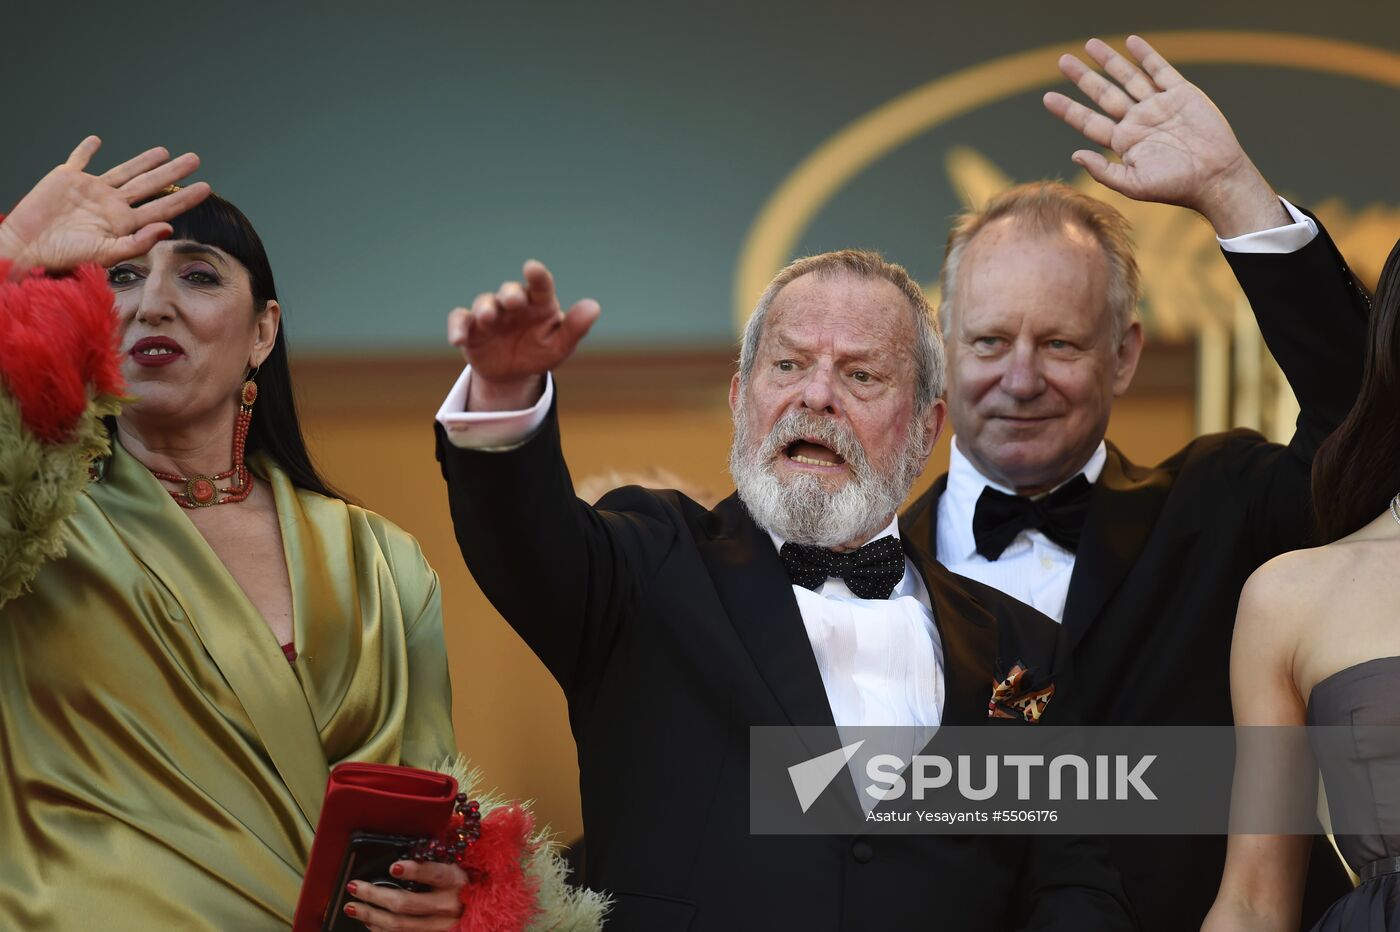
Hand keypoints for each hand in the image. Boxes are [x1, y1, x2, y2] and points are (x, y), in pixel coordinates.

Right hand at [0, 136, 210, 279]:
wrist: (27, 249)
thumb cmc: (65, 258)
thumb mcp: (107, 254)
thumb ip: (139, 243)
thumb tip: (169, 228)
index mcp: (125, 223)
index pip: (162, 208)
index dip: (185, 197)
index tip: (207, 187)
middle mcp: (112, 205)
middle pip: (150, 184)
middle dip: (173, 172)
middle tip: (195, 159)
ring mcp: (90, 191)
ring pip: (124, 171)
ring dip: (143, 160)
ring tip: (164, 151)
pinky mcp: (66, 179)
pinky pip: (79, 160)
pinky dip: (86, 150)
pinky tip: (96, 141)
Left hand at [343, 860, 466, 931]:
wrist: (480, 910)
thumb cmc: (461, 884)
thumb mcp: (454, 868)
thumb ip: (431, 863)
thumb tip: (397, 860)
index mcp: (455, 880)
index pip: (435, 873)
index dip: (414, 871)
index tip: (393, 867)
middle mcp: (448, 905)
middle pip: (406, 903)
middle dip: (375, 895)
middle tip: (355, 886)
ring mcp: (439, 926)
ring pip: (399, 924)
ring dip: (371, 915)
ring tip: (352, 906)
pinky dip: (380, 929)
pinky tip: (368, 921)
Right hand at [446, 259, 599, 410]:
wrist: (513, 373)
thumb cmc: (540, 352)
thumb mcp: (560, 346)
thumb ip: (575, 327)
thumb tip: (594, 307)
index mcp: (539, 304)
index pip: (540, 285)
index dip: (537, 276)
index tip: (532, 268)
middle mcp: (513, 304)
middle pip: (510, 291)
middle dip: (510, 295)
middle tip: (513, 301)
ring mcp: (491, 315)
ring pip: (484, 303)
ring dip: (485, 309)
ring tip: (487, 318)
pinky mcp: (471, 329)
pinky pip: (460, 321)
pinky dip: (457, 328)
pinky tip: (458, 339)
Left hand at [1043, 36, 1288, 236]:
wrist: (1216, 177)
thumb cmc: (1175, 187)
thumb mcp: (1133, 185)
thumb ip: (1103, 170)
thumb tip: (1074, 154)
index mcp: (1123, 142)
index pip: (1088, 122)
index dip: (1068, 110)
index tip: (1047, 98)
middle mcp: (1137, 121)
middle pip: (1103, 94)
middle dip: (1083, 77)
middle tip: (1062, 61)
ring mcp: (1158, 105)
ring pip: (1128, 78)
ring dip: (1109, 61)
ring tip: (1090, 44)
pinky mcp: (1181, 94)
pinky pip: (1159, 70)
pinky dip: (1145, 55)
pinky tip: (1130, 42)